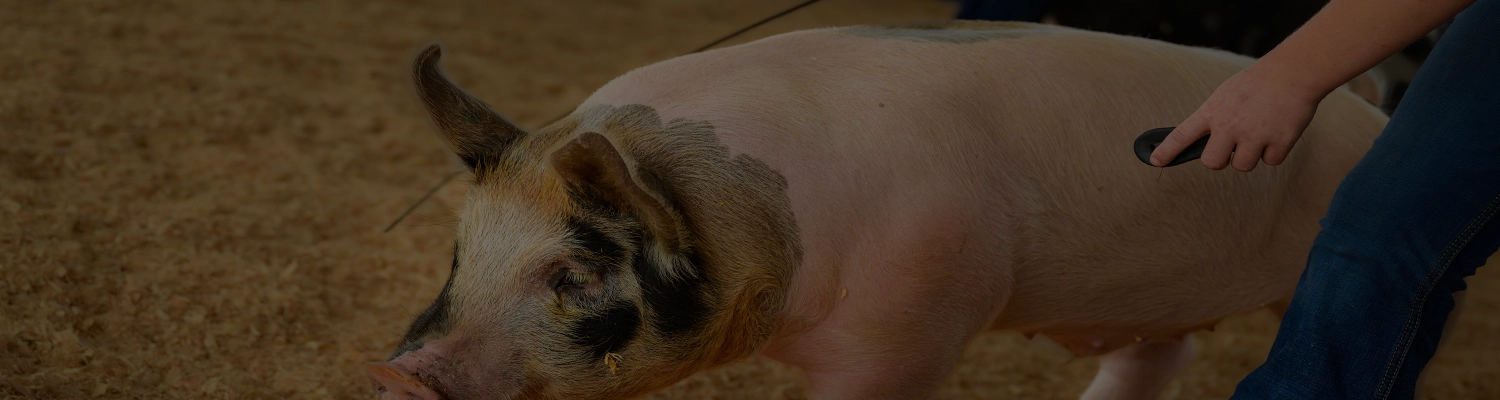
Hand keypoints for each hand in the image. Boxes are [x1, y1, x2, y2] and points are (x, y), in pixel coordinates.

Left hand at [1149, 66, 1323, 170]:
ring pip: (1243, 166)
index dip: (1167, 150)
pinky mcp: (1279, 142)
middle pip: (1212, 163)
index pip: (1182, 134)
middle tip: (1231, 146)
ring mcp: (1255, 135)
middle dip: (1220, 160)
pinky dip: (1274, 151)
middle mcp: (1230, 125)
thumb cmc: (1255, 84)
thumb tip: (1201, 143)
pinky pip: (1271, 161)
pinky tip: (1277, 130)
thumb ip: (1212, 119)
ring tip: (1260, 130)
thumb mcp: (1224, 96)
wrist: (1292, 73)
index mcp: (1213, 111)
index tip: (1155, 161)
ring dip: (1251, 155)